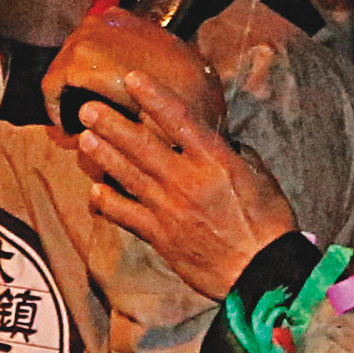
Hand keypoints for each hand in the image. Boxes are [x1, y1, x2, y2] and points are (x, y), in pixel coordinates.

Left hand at [72, 71, 302, 299]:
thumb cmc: (269, 224)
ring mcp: (170, 209)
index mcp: (215, 161)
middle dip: (112, 125)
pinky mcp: (161, 237)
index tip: (132, 78)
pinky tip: (94, 192)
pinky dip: (108, 203)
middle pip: (141, 146)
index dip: (153, 97)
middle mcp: (187, 181)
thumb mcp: (260, 177)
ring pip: (128, 176)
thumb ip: (232, 156)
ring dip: (104, 156)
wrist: (262, 274)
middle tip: (88, 109)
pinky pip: (127, 215)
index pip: (179, 120)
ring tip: (85, 138)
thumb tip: (216, 143)